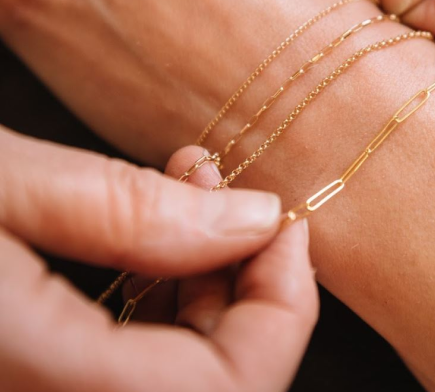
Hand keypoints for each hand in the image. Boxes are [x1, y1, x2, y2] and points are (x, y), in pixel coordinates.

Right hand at [0, 126, 316, 391]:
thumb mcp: (2, 183)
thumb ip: (131, 211)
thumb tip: (255, 219)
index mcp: (37, 380)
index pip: (230, 389)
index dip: (282, 307)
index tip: (285, 224)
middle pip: (214, 386)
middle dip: (244, 288)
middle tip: (231, 199)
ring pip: (175, 377)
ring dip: (201, 287)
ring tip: (186, 197)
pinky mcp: (34, 375)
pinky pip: (128, 366)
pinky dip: (158, 304)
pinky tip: (148, 237)